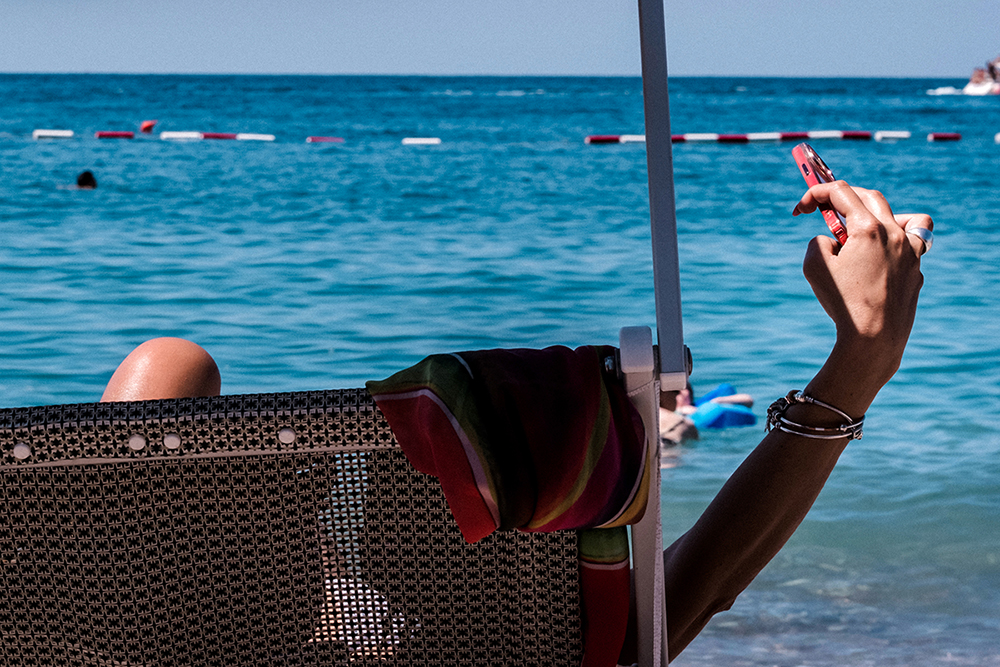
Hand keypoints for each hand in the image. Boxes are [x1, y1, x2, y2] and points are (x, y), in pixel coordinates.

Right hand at [793, 181, 928, 414]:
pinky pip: (914, 247)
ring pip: (909, 218)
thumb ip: (819, 241)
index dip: (816, 194)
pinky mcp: (917, 272)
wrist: (873, 339)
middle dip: (844, 199)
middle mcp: (895, 235)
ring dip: (886, 216)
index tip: (801, 210)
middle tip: (824, 211)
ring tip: (870, 230)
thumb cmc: (842, 303)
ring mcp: (911, 253)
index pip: (841, 193)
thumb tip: (833, 240)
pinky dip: (898, 245)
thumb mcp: (814, 266)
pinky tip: (884, 259)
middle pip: (871, 197)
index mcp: (868, 229)